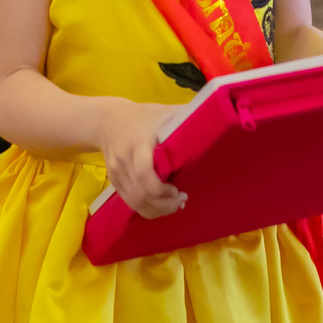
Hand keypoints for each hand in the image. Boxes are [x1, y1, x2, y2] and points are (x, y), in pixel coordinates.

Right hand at [100, 98, 185, 218]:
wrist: (106, 120)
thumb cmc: (143, 115)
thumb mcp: (164, 111)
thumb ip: (186, 116)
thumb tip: (215, 117)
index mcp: (138, 142)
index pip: (143, 172)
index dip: (161, 189)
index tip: (178, 190)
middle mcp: (124, 160)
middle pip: (140, 194)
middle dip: (163, 205)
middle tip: (181, 200)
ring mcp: (117, 173)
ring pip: (134, 202)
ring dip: (156, 210)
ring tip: (174, 205)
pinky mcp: (114, 181)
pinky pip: (130, 202)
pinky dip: (147, 208)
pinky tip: (161, 205)